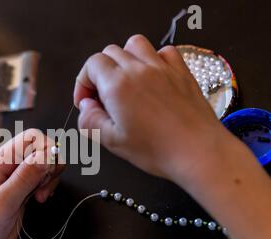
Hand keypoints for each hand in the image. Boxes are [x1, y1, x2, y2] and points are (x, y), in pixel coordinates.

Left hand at [0, 129, 62, 238]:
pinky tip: (40, 199)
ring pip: (48, 163)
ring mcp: (19, 177)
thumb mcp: (3, 202)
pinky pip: (46, 178)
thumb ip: (25, 177)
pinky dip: (50, 187)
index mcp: (1, 161)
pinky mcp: (26, 190)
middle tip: (42, 188)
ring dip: (51, 179)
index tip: (47, 173)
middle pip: (44, 149)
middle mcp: (11, 165)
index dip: (47, 151)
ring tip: (39, 196)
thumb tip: (47, 155)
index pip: (33, 138)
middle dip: (51, 166)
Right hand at [74, 34, 232, 180]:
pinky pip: (164, 51)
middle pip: (110, 52)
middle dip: (100, 72)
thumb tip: (85, 106)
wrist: (198, 151)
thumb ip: (90, 120)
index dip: (83, 83)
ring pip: (135, 44)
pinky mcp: (181, 71)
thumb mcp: (112, 141)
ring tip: (125, 81)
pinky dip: (153, 59)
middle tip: (103, 97)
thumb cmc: (156, 149)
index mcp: (118, 85)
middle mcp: (138, 69)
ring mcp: (162, 67)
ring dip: (124, 58)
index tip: (86, 102)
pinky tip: (152, 78)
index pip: (91, 65)